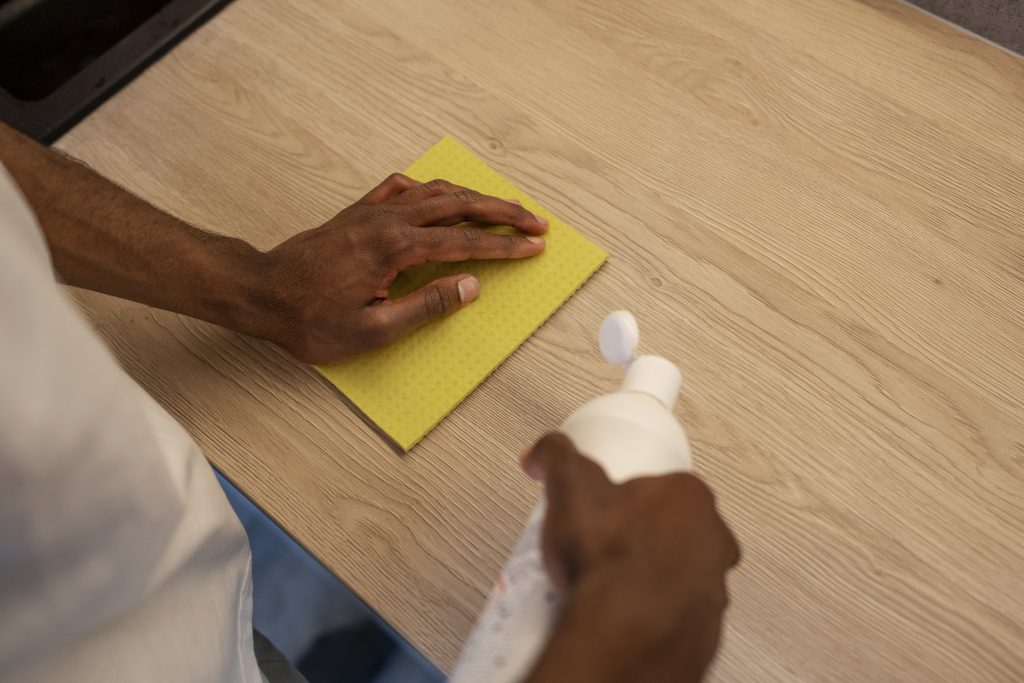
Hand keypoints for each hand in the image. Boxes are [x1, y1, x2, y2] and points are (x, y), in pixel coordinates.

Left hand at [257, 173, 547, 362]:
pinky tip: (440, 195)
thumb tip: (471, 287)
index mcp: (395, 249)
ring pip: (435, 192)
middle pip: (459, 205)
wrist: (260, 292)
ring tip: (503, 207)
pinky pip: (402, 188)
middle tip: (536, 221)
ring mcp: (372, 211)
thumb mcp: (371, 330)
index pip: (465, 242)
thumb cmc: (310, 319)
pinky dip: (431, 188)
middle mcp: (388, 221)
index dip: (504, 245)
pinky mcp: (358, 212)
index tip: (534, 246)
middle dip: (502, 211)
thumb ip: (425, 306)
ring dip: (474, 197)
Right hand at [523, 433, 739, 682]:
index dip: (633, 502)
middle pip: (679, 531)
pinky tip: (626, 618)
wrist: (624, 630)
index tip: (610, 514)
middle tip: (609, 550)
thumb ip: (556, 457)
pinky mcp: (708, 632)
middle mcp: (715, 541)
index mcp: (690, 498)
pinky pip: (680, 617)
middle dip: (648, 540)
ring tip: (610, 587)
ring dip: (655, 580)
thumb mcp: (570, 486)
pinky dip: (656, 616)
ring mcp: (715, 588)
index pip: (664, 491)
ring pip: (683, 576)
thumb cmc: (610, 557)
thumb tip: (542, 452)